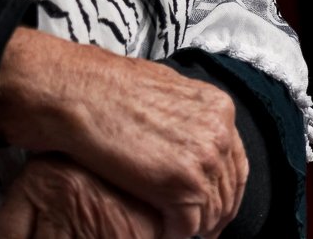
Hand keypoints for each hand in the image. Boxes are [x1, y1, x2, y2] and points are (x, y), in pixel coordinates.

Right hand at [0, 28, 245, 238]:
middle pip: (229, 190)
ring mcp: (204, 159)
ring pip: (213, 212)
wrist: (78, 93)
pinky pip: (189, 227)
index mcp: (217, 109)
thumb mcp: (161, 89)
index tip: (208, 201)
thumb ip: (185, 115)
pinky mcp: (183, 185)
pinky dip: (174, 233)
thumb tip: (186, 136)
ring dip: (193, 225)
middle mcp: (218, 132)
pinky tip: (161, 230)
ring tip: (172, 227)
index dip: (221, 188)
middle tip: (193, 223)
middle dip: (211, 211)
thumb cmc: (104, 89)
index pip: (234, 162)